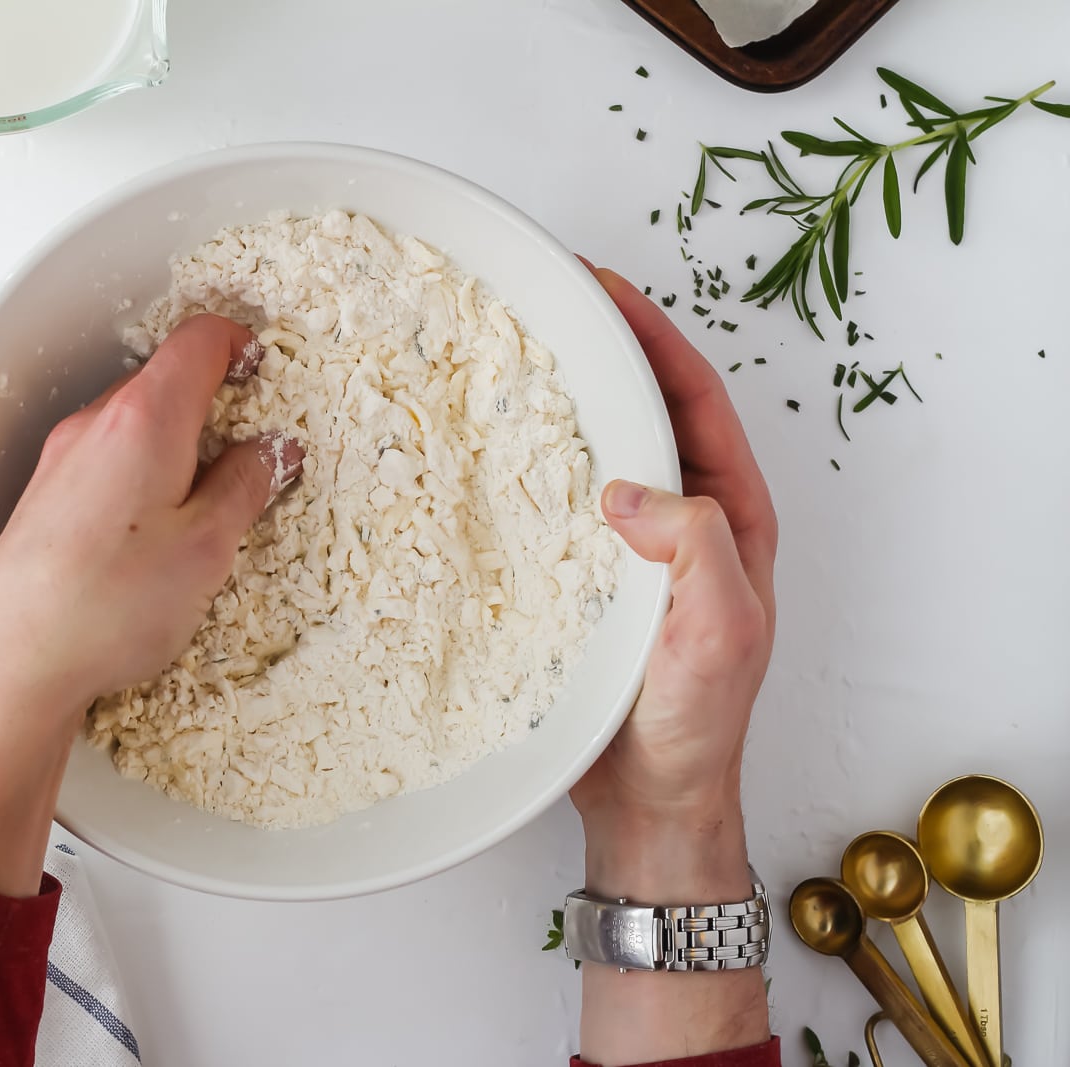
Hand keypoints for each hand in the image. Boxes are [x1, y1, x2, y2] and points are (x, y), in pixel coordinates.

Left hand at [0, 314, 302, 895]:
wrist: (12, 663)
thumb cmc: (107, 605)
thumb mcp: (207, 548)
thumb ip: (246, 487)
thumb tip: (269, 452)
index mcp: (145, 418)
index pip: (201, 340)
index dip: (244, 348)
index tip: (268, 377)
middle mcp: (96, 425)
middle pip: (167, 383)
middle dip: (216, 410)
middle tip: (253, 461)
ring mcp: (63, 460)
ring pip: (136, 428)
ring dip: (179, 451)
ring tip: (207, 514)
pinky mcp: (45, 499)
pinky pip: (107, 465)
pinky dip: (143, 481)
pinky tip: (155, 541)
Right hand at [571, 266, 776, 1063]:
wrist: (648, 802)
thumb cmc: (695, 726)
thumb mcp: (721, 632)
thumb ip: (697, 550)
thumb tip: (629, 490)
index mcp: (729, 516)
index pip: (695, 400)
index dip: (652, 338)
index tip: (602, 287)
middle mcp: (680, 519)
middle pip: (642, 409)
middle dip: (599, 349)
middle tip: (542, 300)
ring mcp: (626, 547)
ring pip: (592, 450)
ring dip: (556, 401)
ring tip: (502, 354)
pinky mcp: (579, 577)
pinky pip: (549, 503)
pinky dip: (520, 467)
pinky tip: (477, 450)